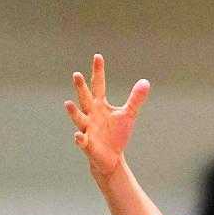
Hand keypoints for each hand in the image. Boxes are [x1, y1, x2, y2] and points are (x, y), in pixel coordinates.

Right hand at [65, 53, 150, 178]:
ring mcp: (87, 129)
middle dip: (81, 88)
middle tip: (77, 74)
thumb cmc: (117, 135)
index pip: (98, 84)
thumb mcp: (128, 115)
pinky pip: (82, 141)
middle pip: (85, 98)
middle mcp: (90, 114)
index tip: (98, 56)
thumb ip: (135, 99)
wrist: (112, 158)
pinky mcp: (87, 145)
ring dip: (73, 112)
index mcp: (99, 105)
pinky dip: (80, 139)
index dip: (98, 71)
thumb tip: (146, 82)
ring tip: (68, 104)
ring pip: (78, 118)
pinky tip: (78, 136)